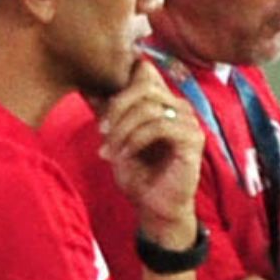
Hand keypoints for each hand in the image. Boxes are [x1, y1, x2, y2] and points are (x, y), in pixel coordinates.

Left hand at [99, 58, 204, 246]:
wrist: (155, 209)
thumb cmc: (138, 174)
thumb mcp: (115, 138)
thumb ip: (107, 113)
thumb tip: (86, 86)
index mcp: (163, 102)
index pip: (144, 70)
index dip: (118, 84)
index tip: (101, 114)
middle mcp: (179, 106)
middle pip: (144, 85)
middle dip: (116, 108)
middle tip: (101, 132)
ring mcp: (189, 121)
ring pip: (149, 107)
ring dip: (123, 129)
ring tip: (110, 150)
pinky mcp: (193, 139)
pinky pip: (160, 126)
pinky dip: (136, 139)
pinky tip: (125, 155)